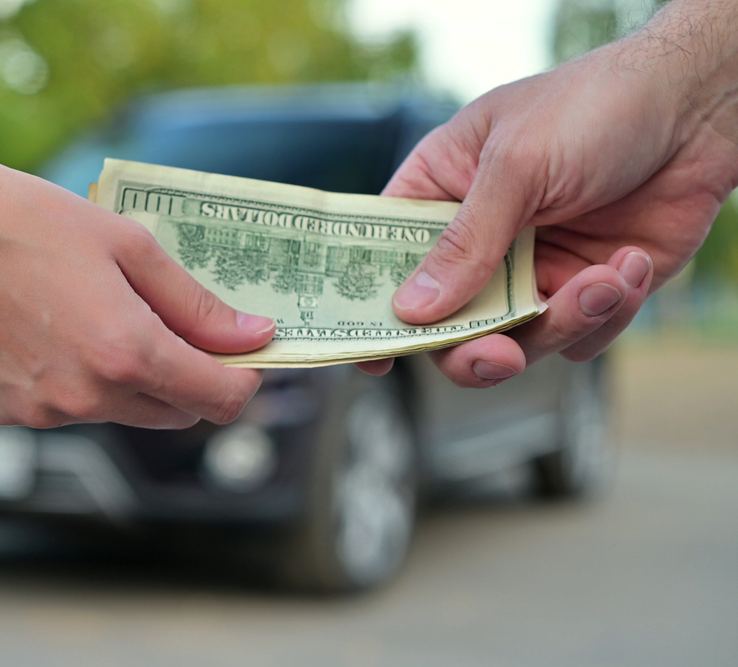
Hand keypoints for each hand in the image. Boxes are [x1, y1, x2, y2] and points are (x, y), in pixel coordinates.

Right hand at [0, 16, 273, 428]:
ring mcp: (44, 413)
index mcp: (126, 354)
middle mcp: (87, 398)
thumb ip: (198, 304)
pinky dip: (83, 383)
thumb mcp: (129, 246)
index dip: (243, 377)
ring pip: (124, 413)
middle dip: (191, 376)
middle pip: (176, 412)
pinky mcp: (8, 414)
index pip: (220, 399)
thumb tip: (254, 336)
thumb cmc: (29, 220)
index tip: (243, 350)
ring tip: (101, 315)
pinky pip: (72, 411)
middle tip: (175, 323)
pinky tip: (56, 331)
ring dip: (135, 380)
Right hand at [358, 1, 737, 383]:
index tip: (375, 358)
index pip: (384, 259)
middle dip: (473, 351)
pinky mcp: (584, 290)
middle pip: (446, 325)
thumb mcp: (518, 165)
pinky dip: (606, 315)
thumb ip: (466, 243)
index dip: (371, 311)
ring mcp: (530, 269)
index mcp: (440, 194)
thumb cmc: (595, 106)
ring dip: (562, 323)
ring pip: (516, 342)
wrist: (699, 110)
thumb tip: (412, 311)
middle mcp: (479, 241)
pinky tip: (629, 263)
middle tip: (498, 357)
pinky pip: (577, 340)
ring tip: (604, 281)